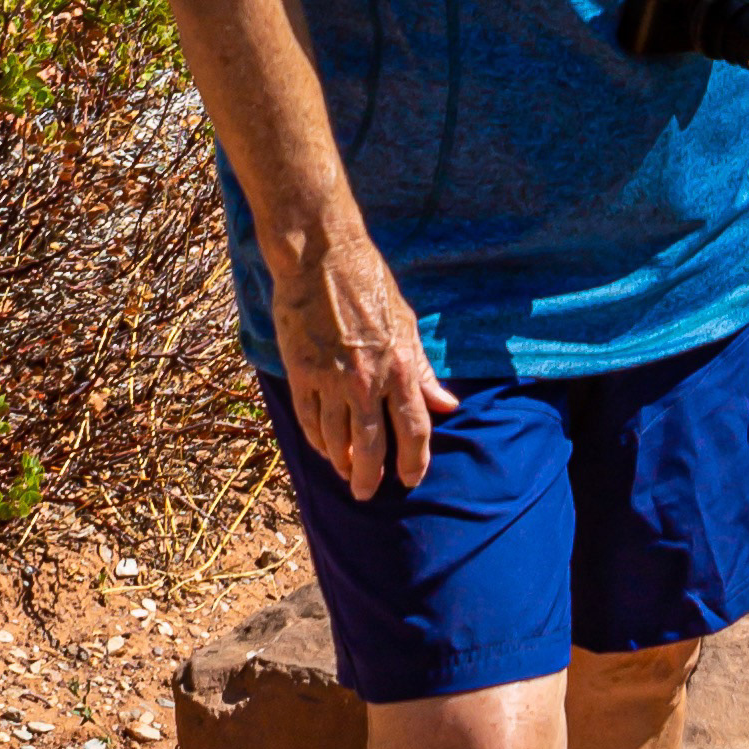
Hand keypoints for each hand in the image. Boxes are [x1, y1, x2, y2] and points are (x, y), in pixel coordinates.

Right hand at [268, 225, 458, 495]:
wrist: (321, 256)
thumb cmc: (369, 284)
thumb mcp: (406, 324)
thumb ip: (423, 370)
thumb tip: (447, 404)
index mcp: (400, 367)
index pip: (414, 429)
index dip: (415, 461)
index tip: (411, 479)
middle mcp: (366, 381)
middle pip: (370, 447)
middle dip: (370, 476)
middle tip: (367, 492)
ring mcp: (330, 379)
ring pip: (336, 439)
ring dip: (341, 461)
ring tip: (344, 471)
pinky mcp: (301, 373)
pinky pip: (308, 420)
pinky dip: (316, 439)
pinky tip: (322, 446)